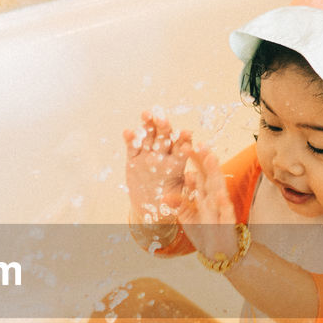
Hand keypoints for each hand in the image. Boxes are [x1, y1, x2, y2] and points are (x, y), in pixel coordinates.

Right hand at [124, 109, 191, 224]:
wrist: (150, 209)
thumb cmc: (169, 203)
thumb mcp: (180, 196)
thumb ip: (185, 185)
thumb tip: (194, 177)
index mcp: (177, 163)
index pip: (182, 148)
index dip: (184, 139)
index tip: (186, 132)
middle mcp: (163, 155)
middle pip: (164, 137)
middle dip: (164, 126)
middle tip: (162, 118)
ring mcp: (147, 156)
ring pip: (148, 137)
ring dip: (147, 125)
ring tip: (146, 114)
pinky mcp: (133, 159)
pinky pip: (132, 147)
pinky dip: (130, 139)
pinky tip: (128, 131)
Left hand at [179, 144, 237, 259]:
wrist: (219, 252)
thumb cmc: (204, 231)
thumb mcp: (187, 217)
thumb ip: (178, 204)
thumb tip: (164, 195)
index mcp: (203, 193)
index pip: (198, 172)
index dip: (193, 159)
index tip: (184, 144)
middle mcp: (214, 197)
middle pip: (209, 174)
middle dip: (204, 159)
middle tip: (198, 142)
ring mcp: (221, 208)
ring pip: (219, 187)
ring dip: (215, 173)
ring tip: (211, 157)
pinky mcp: (227, 223)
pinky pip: (226, 213)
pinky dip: (223, 204)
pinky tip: (219, 196)